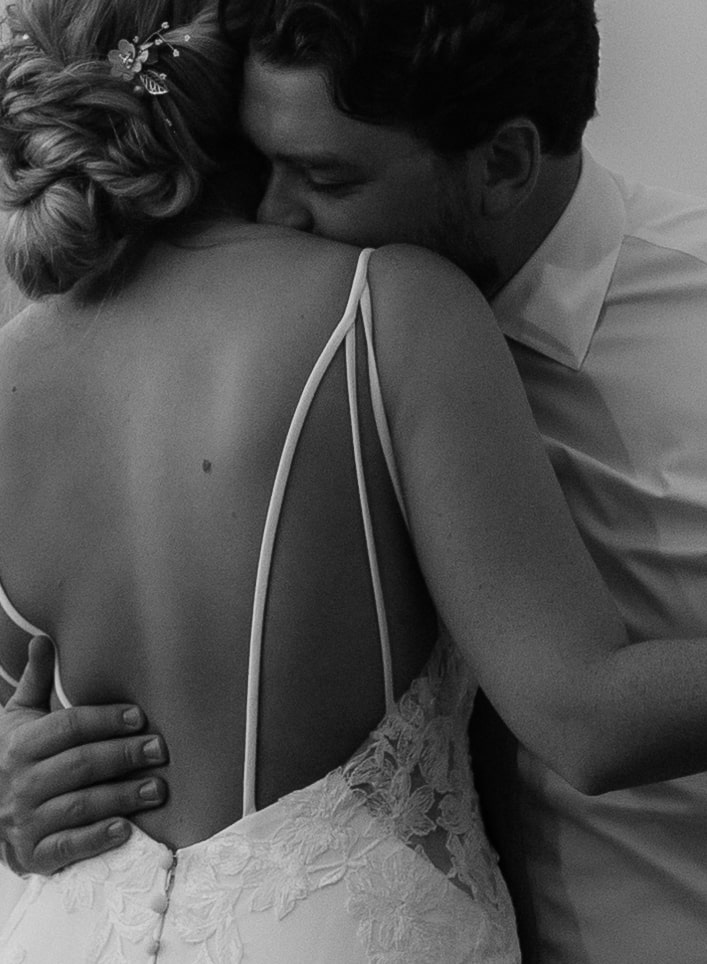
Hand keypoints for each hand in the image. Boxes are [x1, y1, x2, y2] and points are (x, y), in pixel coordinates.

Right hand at [0, 636, 167, 876]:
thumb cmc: (14, 756)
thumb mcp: (19, 717)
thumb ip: (35, 680)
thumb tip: (42, 639)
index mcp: (21, 744)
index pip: (68, 728)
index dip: (105, 720)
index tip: (139, 717)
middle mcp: (21, 783)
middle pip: (79, 765)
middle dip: (123, 756)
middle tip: (159, 750)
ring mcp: (26, 821)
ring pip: (78, 806)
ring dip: (121, 797)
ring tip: (157, 789)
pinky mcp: (33, 855)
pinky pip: (66, 848)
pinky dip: (95, 839)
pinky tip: (125, 830)